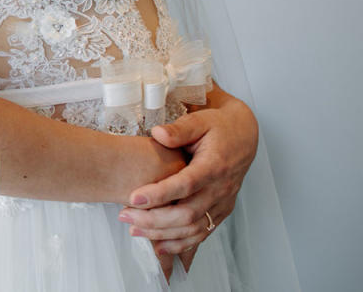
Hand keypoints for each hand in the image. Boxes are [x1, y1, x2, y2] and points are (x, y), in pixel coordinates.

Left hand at [118, 97, 257, 265]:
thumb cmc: (218, 127)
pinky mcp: (220, 211)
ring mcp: (222, 203)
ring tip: (133, 229)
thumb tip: (158, 133)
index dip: (159, 194)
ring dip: (162, 234)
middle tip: (124, 215)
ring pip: (193, 228)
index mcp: (214, 166)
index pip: (185, 185)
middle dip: (153, 219)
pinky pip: (202, 233)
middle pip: (187, 213)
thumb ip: (179, 129)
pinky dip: (181, 244)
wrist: (243, 136)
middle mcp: (220, 189)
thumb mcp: (200, 120)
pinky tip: (159, 246)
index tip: (133, 198)